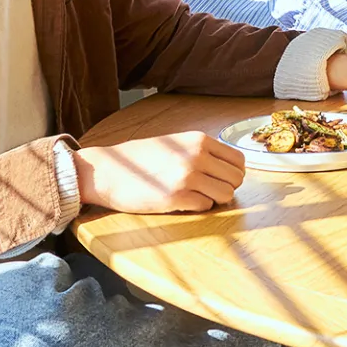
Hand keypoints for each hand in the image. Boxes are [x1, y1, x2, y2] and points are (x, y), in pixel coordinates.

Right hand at [74, 133, 245, 213]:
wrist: (107, 171)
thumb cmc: (140, 158)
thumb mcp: (175, 144)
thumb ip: (201, 152)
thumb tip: (229, 169)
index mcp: (198, 140)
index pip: (238, 160)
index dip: (233, 173)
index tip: (221, 179)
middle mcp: (196, 156)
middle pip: (237, 179)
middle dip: (227, 187)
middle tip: (209, 190)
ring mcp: (187, 177)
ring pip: (226, 194)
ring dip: (214, 199)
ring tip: (196, 196)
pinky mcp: (176, 198)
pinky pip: (206, 206)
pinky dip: (197, 206)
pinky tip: (181, 200)